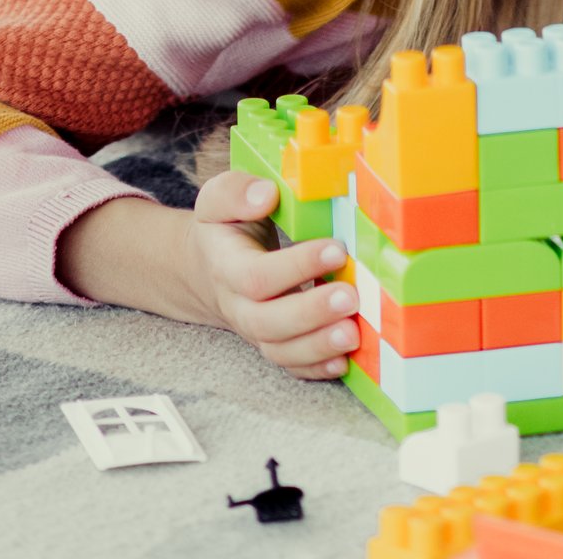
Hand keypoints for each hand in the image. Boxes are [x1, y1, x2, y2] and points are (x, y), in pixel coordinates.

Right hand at [59, 175, 361, 376]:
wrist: (209, 267)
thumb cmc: (226, 227)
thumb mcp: (219, 200)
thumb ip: (236, 193)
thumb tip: (266, 195)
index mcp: (226, 266)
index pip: (257, 276)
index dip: (296, 267)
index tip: (336, 248)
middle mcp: (239, 306)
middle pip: (269, 322)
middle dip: (311, 313)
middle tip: (350, 297)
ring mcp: (257, 330)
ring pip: (282, 350)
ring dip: (318, 345)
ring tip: (352, 332)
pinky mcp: (275, 344)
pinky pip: (292, 366)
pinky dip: (317, 368)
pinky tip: (344, 360)